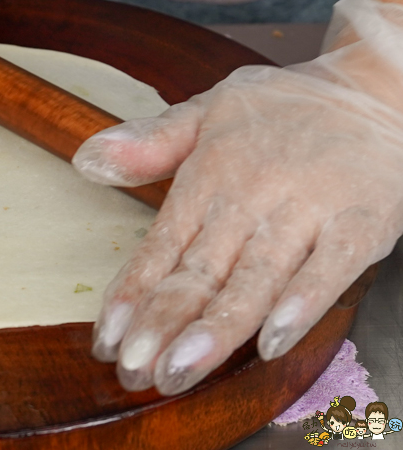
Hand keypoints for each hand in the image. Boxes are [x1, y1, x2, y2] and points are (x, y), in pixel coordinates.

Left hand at [72, 0, 402, 394]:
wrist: (376, 87)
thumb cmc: (286, 107)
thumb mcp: (209, 109)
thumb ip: (150, 142)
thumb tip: (84, 160)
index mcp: (210, 175)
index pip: (161, 246)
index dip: (132, 295)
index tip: (105, 340)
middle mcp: (252, 197)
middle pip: (200, 273)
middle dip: (161, 326)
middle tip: (132, 371)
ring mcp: (307, 212)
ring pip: (254, 280)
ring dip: (214, 329)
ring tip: (178, 370)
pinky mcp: (360, 224)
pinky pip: (329, 270)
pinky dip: (301, 305)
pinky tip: (269, 342)